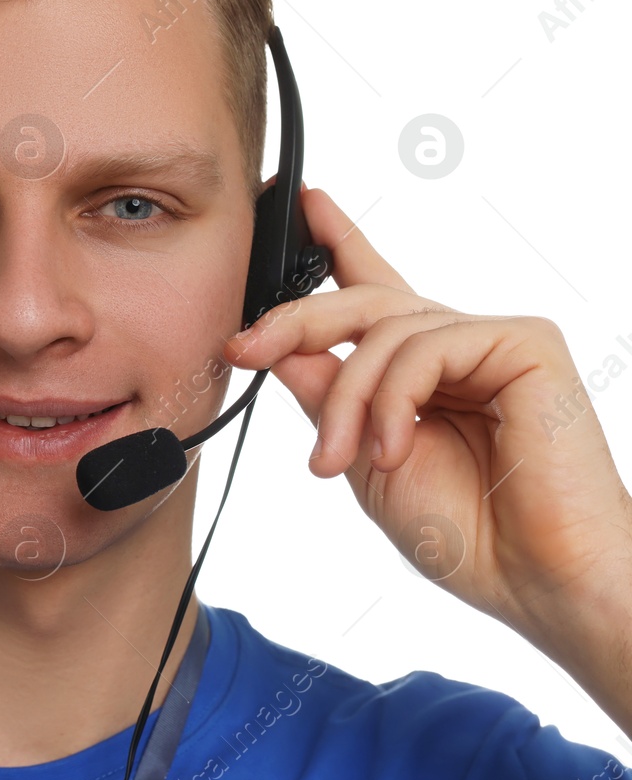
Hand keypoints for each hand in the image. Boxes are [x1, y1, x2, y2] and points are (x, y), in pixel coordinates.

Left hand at [223, 186, 631, 664]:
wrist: (538, 580)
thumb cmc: (465, 534)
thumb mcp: (363, 459)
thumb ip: (327, 395)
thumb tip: (276, 345)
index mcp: (418, 371)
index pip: (371, 289)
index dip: (336, 241)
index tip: (299, 199)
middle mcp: (455, 346)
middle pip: (359, 301)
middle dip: (291, 322)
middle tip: (242, 349)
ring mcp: (492, 340)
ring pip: (382, 328)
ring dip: (347, 399)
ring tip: (341, 460)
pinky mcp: (525, 343)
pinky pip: (426, 344)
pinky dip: (393, 398)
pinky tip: (395, 449)